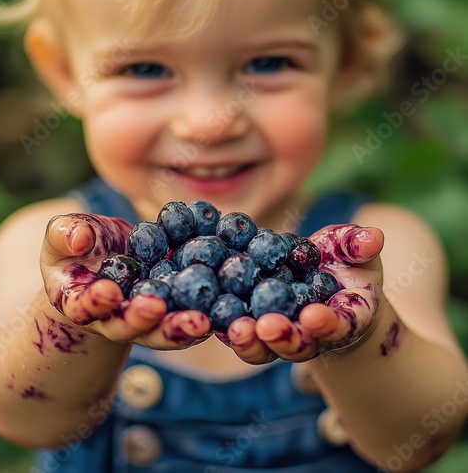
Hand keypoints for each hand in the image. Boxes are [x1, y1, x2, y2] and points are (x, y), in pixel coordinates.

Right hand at [41, 213, 210, 348]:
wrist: (108, 257)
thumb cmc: (79, 247)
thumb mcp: (64, 235)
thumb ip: (66, 235)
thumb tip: (80, 238)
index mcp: (81, 303)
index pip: (85, 307)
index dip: (96, 302)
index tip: (109, 292)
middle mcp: (114, 318)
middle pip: (128, 327)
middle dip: (143, 319)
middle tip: (158, 308)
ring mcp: (147, 318)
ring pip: (162, 330)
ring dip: (181, 327)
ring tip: (201, 320)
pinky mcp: (173, 310)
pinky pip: (189, 314)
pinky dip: (207, 313)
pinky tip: (224, 307)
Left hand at [217, 224, 383, 363]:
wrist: (320, 283)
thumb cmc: (344, 267)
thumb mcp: (355, 253)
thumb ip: (361, 247)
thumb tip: (374, 236)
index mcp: (339, 320)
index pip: (335, 326)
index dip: (326, 323)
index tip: (314, 315)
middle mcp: (307, 334)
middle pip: (294, 344)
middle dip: (280, 337)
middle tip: (265, 327)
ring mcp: (277, 332)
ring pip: (262, 345)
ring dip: (248, 339)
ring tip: (233, 328)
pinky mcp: (250, 322)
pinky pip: (236, 327)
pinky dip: (222, 323)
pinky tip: (206, 313)